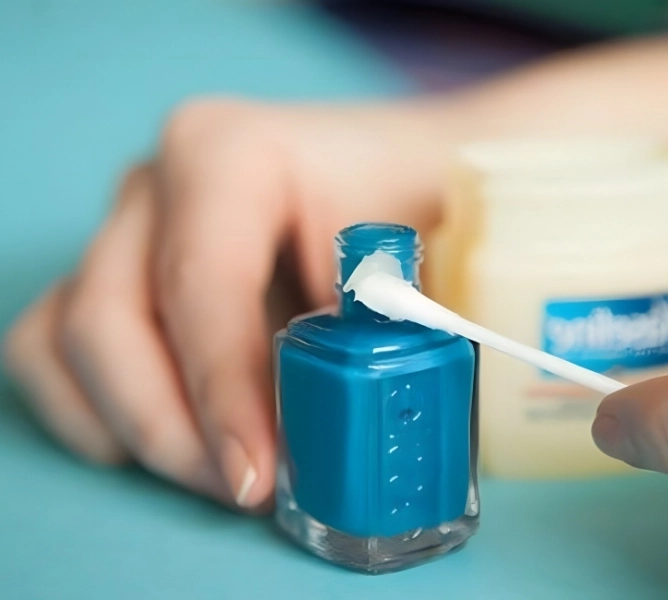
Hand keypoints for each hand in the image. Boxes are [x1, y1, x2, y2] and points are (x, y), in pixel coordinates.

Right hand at [2, 98, 448, 509]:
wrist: (407, 174)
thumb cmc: (421, 206)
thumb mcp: (427, 256)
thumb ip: (388, 331)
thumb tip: (341, 434)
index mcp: (231, 154)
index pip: (201, 284)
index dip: (223, 392)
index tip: (259, 476)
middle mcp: (159, 185)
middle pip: (112, 321)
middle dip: (174, 429)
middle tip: (251, 489)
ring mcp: (127, 228)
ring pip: (70, 341)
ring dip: (136, 427)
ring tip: (225, 471)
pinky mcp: (116, 271)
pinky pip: (53, 346)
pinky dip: (97, 410)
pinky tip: (176, 439)